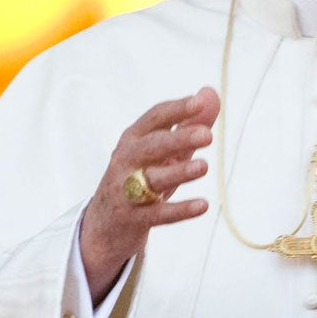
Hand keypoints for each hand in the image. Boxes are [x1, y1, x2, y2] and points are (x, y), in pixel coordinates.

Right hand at [78, 89, 218, 303]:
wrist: (105, 224)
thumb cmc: (141, 177)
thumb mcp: (165, 152)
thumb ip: (189, 124)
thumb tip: (211, 93)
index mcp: (135, 139)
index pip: (155, 118)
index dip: (177, 109)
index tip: (200, 101)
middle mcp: (127, 160)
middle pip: (152, 146)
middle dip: (178, 139)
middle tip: (206, 135)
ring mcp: (126, 189)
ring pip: (153, 179)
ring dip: (179, 172)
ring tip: (204, 166)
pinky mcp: (132, 218)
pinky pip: (158, 214)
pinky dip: (180, 210)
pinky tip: (203, 205)